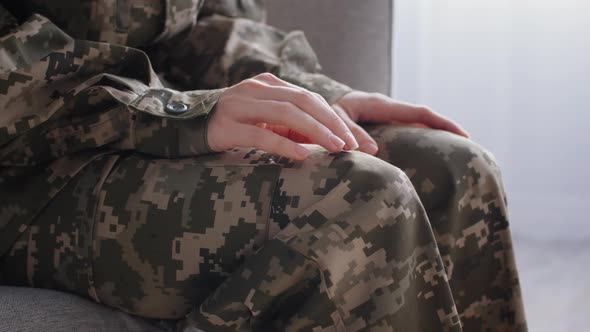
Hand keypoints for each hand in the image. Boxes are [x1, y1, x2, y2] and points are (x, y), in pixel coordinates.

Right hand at [207, 73, 358, 159]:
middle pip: (302, 101)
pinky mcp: (227, 126)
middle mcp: (255, 89)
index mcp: (267, 84)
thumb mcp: (266, 122)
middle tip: (349, 144)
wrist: (188, 129)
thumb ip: (292, 127)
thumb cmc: (234, 126)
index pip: (308, 97)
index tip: (352, 138)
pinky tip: (302, 155)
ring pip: (285, 113)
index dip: (332, 117)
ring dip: (315, 131)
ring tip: (334, 147)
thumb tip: (326, 141)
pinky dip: (284, 144)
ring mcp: (239, 106)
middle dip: (330, 123)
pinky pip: (261, 134)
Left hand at [333, 91, 469, 154]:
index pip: (417, 112)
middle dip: (445, 129)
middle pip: (424, 117)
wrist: (317, 105)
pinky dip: (418, 140)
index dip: (440, 122)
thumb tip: (374, 151)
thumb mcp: (337, 119)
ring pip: (416, 124)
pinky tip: (425, 155)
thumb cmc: (325, 111)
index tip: (462, 134)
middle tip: (467, 147)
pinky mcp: (382, 124)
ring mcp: (386, 116)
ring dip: (434, 135)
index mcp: (381, 104)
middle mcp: (388, 108)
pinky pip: (405, 131)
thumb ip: (352, 132)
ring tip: (453, 153)